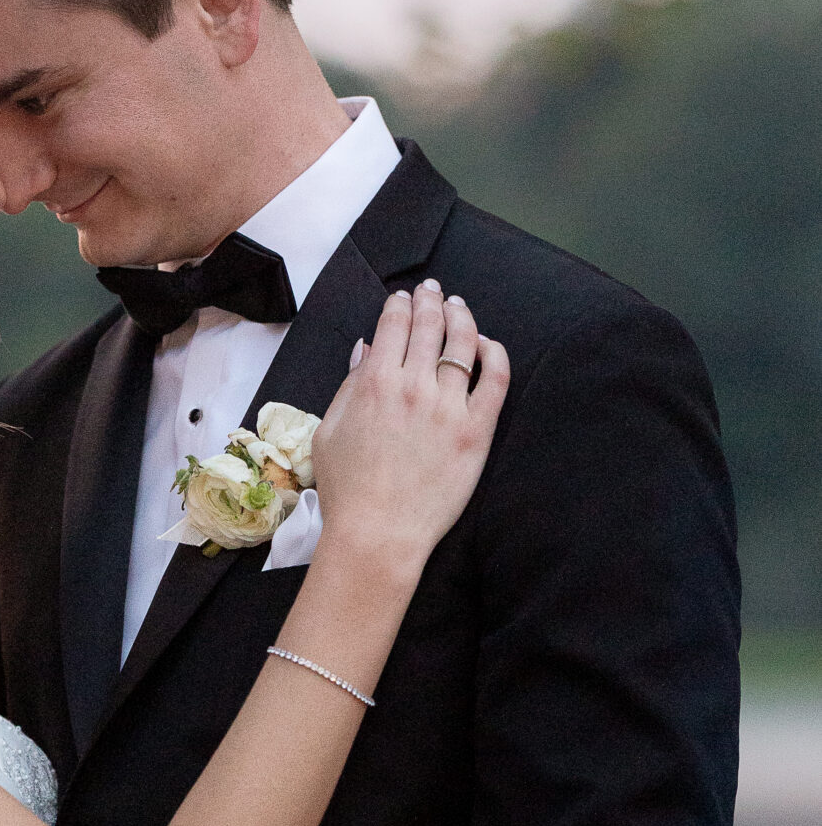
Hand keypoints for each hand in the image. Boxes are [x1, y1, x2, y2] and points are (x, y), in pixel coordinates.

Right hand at [309, 279, 508, 577]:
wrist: (378, 534)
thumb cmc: (347, 489)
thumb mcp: (328, 431)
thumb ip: (349, 385)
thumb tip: (365, 348)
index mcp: (373, 383)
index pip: (392, 324)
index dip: (398, 304)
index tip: (401, 298)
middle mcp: (413, 386)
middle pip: (428, 324)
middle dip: (429, 300)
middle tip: (431, 291)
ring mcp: (449, 407)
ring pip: (463, 342)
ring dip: (460, 316)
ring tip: (458, 307)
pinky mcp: (476, 431)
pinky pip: (496, 378)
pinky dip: (494, 353)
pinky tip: (488, 346)